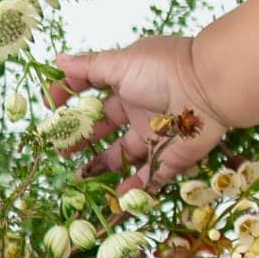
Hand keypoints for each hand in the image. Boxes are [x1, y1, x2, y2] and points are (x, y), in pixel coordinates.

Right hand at [45, 35, 227, 184]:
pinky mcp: (172, 156)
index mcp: (128, 83)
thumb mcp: (119, 64)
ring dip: (103, 164)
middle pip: (106, 126)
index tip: (50, 109)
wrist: (208, 90)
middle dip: (81, 138)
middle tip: (58, 149)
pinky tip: (115, 196)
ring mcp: (156, 133)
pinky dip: (135, 187)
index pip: (93, 92)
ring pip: (125, 153)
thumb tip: (57, 61)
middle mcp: (141, 108)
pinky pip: (151, 175)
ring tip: (78, 176)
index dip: (71, 99)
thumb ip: (88, 68)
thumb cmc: (162, 70)